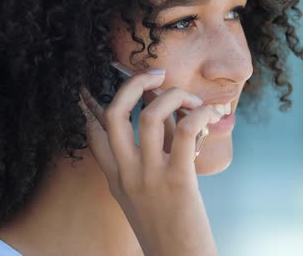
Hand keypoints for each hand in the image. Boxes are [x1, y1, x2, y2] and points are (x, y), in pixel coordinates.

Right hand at [78, 69, 221, 255]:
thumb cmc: (167, 226)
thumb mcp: (143, 195)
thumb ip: (148, 158)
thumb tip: (170, 119)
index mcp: (115, 177)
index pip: (93, 133)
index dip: (93, 104)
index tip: (108, 86)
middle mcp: (125, 174)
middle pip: (114, 113)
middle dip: (133, 84)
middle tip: (156, 75)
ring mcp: (149, 177)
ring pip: (150, 115)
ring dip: (174, 96)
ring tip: (192, 101)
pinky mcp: (177, 181)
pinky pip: (183, 132)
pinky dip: (199, 114)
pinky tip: (209, 114)